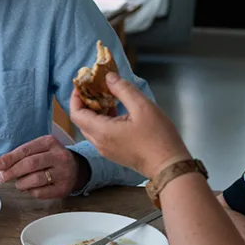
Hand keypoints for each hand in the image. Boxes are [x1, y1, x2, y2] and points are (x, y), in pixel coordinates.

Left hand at [0, 135, 86, 198]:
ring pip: (35, 179)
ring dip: (21, 183)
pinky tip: (30, 188)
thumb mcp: (39, 149)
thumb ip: (21, 155)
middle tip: (1, 177)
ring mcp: (63, 173)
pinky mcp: (63, 188)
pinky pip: (41, 192)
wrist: (76, 169)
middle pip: (30, 164)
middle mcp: (59, 156)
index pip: (26, 150)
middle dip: (12, 172)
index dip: (10, 158)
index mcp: (50, 142)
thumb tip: (0, 165)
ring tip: (18, 183)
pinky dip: (30, 191)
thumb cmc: (50, 158)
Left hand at [68, 72, 190, 178]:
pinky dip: (103, 121)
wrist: (169, 166)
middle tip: (97, 88)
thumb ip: (123, 90)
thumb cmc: (158, 137)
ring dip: (95, 112)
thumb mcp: (142, 107)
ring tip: (108, 97)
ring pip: (91, 128)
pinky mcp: (114, 153)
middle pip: (81, 120)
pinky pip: (101, 135)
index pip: (76, 113)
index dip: (76, 97)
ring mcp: (106, 150)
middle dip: (85, 102)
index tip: (83, 84)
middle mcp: (99, 143)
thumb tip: (108, 77)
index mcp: (102, 131)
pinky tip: (117, 112)